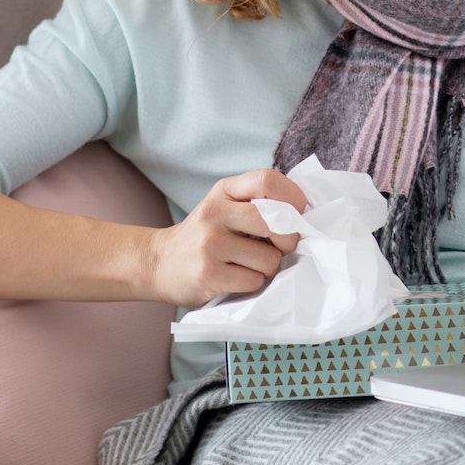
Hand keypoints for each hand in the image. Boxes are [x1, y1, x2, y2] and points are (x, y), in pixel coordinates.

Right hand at [143, 169, 308, 306]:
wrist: (158, 262)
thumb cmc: (205, 235)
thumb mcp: (225, 206)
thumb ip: (259, 202)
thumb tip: (306, 213)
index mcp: (224, 191)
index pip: (268, 181)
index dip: (294, 198)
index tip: (299, 214)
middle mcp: (214, 213)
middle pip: (276, 222)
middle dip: (288, 239)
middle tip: (277, 247)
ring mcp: (209, 244)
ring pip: (270, 258)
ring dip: (267, 267)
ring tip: (247, 264)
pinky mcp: (208, 274)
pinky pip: (254, 280)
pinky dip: (252, 283)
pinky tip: (234, 278)